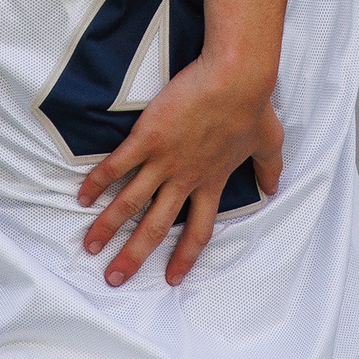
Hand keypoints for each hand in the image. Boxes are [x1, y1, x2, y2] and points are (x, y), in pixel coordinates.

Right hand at [77, 50, 285, 285]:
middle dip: (133, 256)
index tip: (172, 279)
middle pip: (155, 228)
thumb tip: (275, 187)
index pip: (198, 230)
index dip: (185, 256)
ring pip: (130, 203)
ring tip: (90, 245)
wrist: (236, 78)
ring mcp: (164, 160)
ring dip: (108, 227)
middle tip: (114, 278)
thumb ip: (269, 168)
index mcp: (211, 182)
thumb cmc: (253, 104)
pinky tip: (83, 197)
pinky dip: (98, 183)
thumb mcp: (268, 142)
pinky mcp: (147, 138)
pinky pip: (117, 166)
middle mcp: (185, 179)